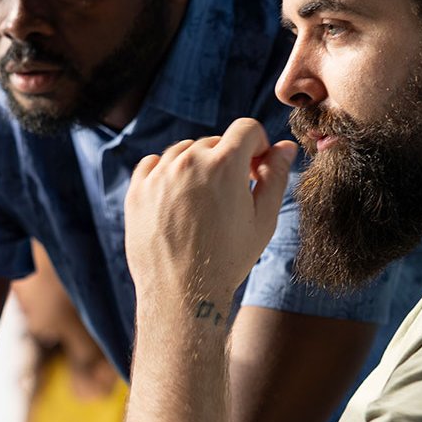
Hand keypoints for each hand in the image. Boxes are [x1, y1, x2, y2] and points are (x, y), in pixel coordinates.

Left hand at [124, 119, 297, 326]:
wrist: (182, 293)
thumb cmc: (228, 259)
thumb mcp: (263, 220)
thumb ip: (275, 177)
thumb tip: (285, 147)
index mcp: (225, 164)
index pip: (246, 128)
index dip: (258, 146)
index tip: (255, 169)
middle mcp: (189, 161)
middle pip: (215, 142)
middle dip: (228, 160)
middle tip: (231, 195)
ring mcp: (159, 175)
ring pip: (184, 151)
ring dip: (197, 166)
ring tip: (203, 202)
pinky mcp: (137, 190)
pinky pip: (154, 164)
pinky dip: (166, 174)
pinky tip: (177, 200)